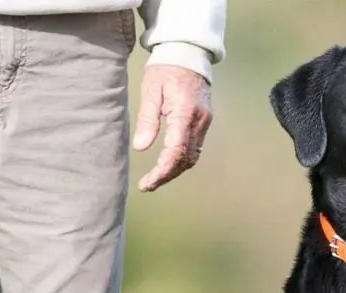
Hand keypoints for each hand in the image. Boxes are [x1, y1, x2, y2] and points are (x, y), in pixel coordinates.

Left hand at [132, 65, 211, 191]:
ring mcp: (204, 123)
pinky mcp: (204, 122)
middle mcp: (199, 122)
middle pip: (185, 160)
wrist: (188, 54)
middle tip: (148, 185)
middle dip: (167, 175)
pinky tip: (168, 163)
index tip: (147, 183)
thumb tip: (141, 148)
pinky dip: (182, 160)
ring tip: (156, 178)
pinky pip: (195, 149)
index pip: (175, 152)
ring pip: (192, 157)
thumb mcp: (151, 90)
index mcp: (185, 114)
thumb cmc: (166, 69)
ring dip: (175, 170)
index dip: (161, 171)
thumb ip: (147, 119)